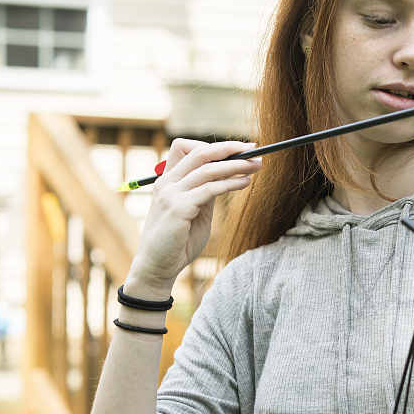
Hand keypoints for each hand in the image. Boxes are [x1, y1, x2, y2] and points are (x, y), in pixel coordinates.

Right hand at [126, 139, 260, 298]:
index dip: (213, 146)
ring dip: (237, 165)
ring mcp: (171, 194)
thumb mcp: (194, 210)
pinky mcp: (179, 208)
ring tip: (256, 165)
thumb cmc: (177, 241)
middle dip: (229, 148)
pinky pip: (210, 189)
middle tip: (254, 149)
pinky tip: (245, 183)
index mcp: (167, 180)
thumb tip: (227, 175)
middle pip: (200, 153)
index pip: (186, 148)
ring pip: (208, 169)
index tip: (238, 149)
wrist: (157, 267)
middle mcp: (166, 183)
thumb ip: (205, 192)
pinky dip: (231, 183)